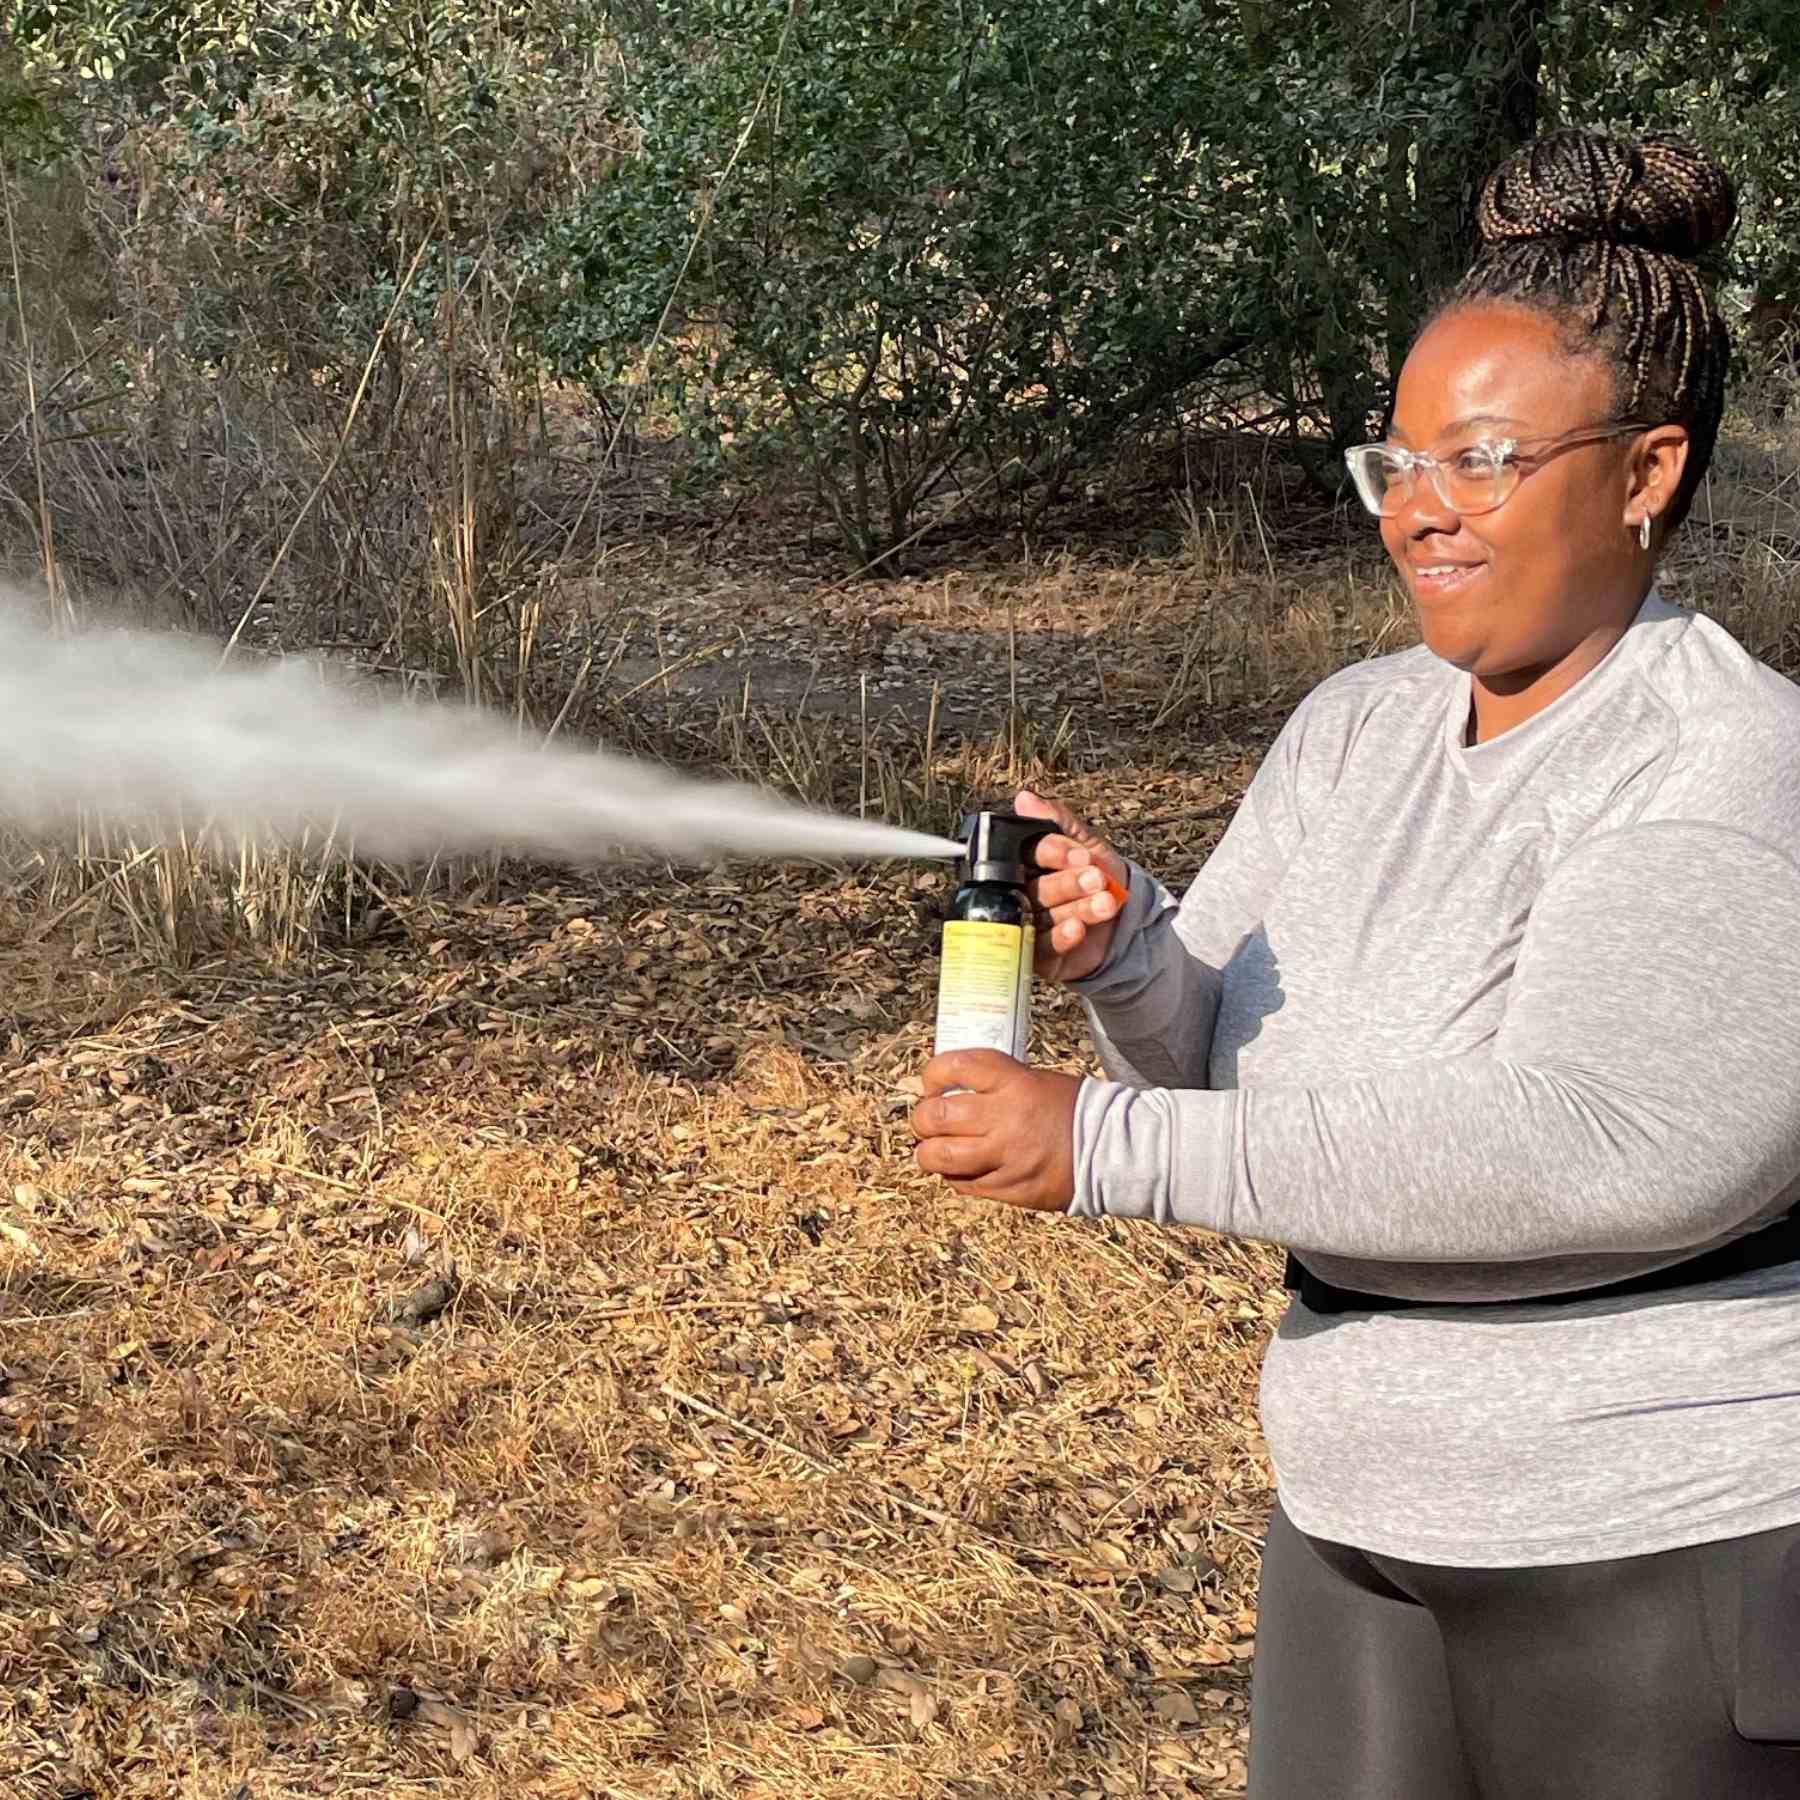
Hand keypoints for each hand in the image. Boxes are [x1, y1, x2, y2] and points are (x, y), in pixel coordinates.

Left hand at [911, 1047, 1080, 1210]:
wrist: (1114, 1150)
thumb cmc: (1073, 1110)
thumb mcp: (1036, 1081)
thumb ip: (997, 1084)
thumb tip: (953, 1089)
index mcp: (1013, 1082)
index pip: (954, 1067)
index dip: (932, 1075)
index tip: (932, 1084)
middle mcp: (1005, 1118)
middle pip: (935, 1116)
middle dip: (922, 1119)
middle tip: (927, 1121)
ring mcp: (1006, 1156)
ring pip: (939, 1156)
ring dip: (928, 1153)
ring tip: (933, 1151)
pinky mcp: (1010, 1188)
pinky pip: (964, 1184)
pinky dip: (955, 1177)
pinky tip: (962, 1170)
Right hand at [1014, 788, 1129, 983]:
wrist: (1126, 925)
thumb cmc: (1103, 880)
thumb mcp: (1088, 845)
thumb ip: (1060, 822)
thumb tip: (1024, 798)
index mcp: (1029, 864)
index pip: (1028, 854)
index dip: (1054, 853)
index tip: (1081, 855)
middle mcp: (1023, 894)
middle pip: (1035, 887)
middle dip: (1069, 883)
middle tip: (1097, 879)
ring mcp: (1029, 926)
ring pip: (1043, 915)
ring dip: (1076, 908)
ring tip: (1105, 903)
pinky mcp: (1038, 956)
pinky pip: (1043, 948)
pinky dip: (1061, 938)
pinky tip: (1079, 928)